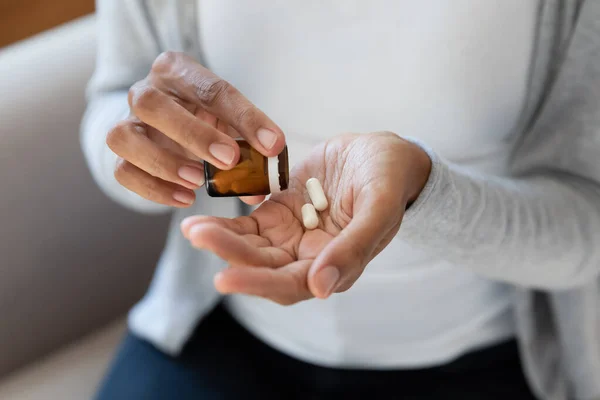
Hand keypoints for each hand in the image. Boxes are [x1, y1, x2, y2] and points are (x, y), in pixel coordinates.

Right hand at [106, 52, 284, 206]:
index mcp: (176, 70)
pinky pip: (123, 171)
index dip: (245, 117)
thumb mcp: (229, 120)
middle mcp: (145, 91)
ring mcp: (126, 122)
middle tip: (229, 160)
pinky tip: (184, 197)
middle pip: (152, 103)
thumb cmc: (203, 116)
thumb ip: (248, 146)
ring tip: (198, 181)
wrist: (166, 121)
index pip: (211, 89)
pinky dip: (153, 188)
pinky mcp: (119, 154)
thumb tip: (258, 188)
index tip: (272, 144)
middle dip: (193, 134)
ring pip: (124, 137)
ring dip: (163, 162)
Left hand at [181, 132, 431, 304]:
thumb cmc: (389, 179)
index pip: (291, 284)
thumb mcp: (379, 208)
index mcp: (336, 265)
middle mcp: (309, 257)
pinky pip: (249, 222)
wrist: (382, 152)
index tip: (225, 276)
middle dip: (230, 255)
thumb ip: (353, 247)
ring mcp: (292, 234)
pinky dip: (226, 222)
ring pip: (251, 246)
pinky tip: (201, 218)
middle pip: (263, 267)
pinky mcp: (279, 211)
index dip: (258, 283)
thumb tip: (321, 288)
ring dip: (222, 239)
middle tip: (199, 236)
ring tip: (192, 227)